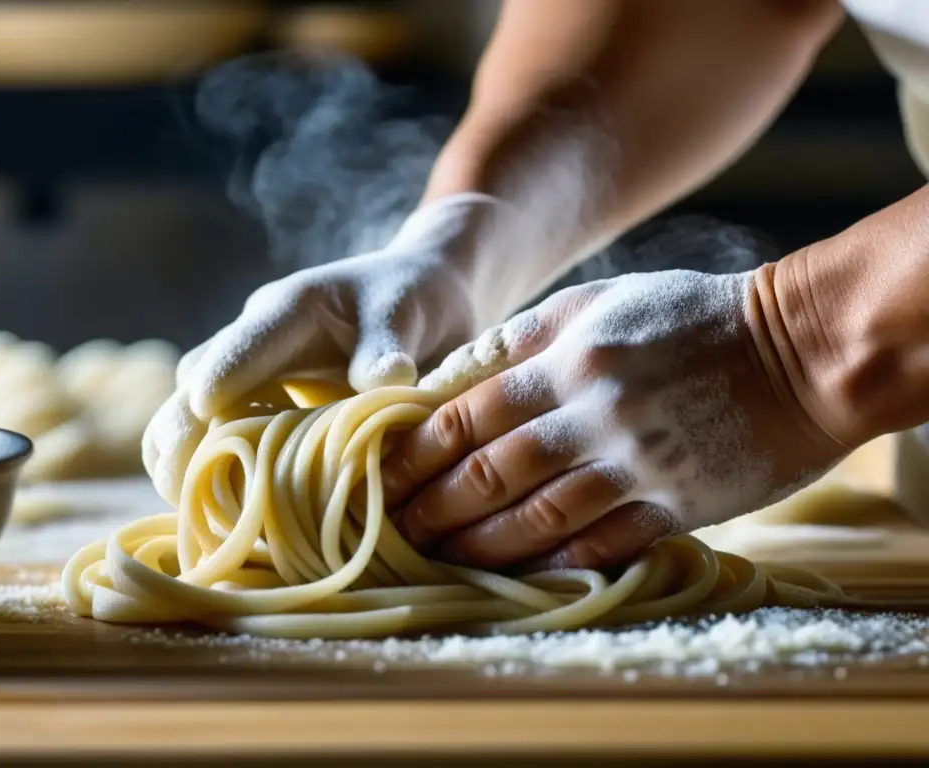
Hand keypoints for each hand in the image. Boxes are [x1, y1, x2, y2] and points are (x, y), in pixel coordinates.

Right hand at [142, 195, 499, 505]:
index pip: (244, 344)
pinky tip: (227, 518)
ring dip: (186, 463)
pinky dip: (214, 477)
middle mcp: (253, 344)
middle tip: (184, 491)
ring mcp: (249, 377)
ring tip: (197, 517)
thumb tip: (382, 381)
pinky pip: (217, 441)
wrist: (415, 297)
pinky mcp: (256, 407)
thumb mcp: (408, 314)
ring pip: (189, 417)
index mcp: (288, 312)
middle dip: (181, 438)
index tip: (204, 408)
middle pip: (191, 387)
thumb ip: (388, 348)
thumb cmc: (412, 300)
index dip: (222, 376)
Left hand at [381, 269, 846, 571]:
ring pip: (536, 518)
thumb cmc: (690, 317)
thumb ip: (524, 337)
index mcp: (568, 359)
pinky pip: (600, 545)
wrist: (800, 351)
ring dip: (478, 545)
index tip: (381, 476)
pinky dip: (552, 564)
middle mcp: (593, 413)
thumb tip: (453, 376)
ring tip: (437, 559)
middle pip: (489, 472)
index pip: (468, 414)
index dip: (416, 452)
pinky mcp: (675, 505)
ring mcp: (635, 465)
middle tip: (393, 528)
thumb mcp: (600, 301)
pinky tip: (514, 577)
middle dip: (431, 506)